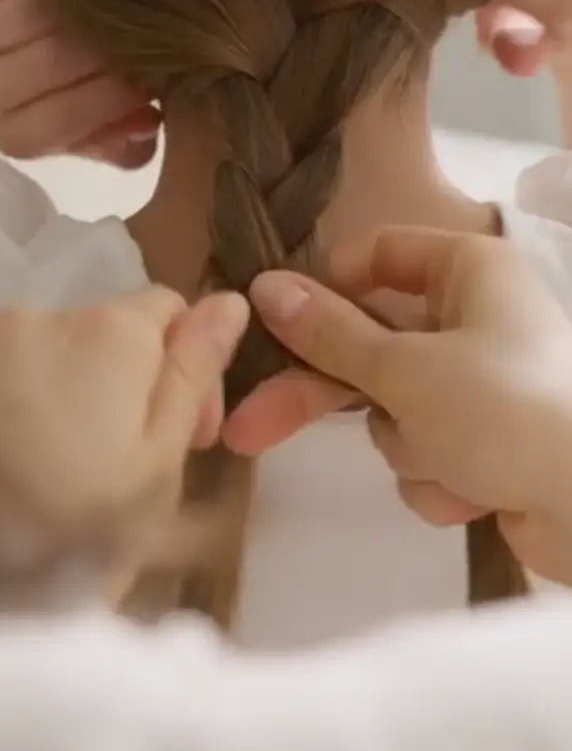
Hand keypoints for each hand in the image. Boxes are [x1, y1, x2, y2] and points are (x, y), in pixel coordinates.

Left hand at [0, 0, 160, 166]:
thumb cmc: (37, 103)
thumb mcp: (76, 137)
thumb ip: (117, 142)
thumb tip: (151, 122)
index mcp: (15, 134)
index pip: (70, 115)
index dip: (118, 96)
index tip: (154, 80)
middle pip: (56, 58)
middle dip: (109, 46)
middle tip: (149, 36)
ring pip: (40, 10)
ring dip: (87, 5)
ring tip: (124, 6)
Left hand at [0, 286, 248, 560]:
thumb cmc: (75, 532)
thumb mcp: (158, 465)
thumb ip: (192, 376)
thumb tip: (229, 302)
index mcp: (110, 333)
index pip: (171, 308)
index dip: (191, 367)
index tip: (190, 439)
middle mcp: (43, 314)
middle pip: (110, 330)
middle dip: (129, 385)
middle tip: (126, 468)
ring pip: (55, 353)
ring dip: (74, 396)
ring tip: (64, 473)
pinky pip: (2, 373)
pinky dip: (21, 407)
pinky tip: (15, 467)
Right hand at [227, 228, 571, 584]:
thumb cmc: (504, 412)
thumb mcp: (404, 369)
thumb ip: (328, 334)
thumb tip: (263, 287)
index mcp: (470, 272)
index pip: (377, 257)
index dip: (322, 288)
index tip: (269, 321)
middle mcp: (478, 319)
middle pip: (371, 347)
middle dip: (322, 398)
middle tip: (247, 430)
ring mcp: (483, 387)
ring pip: (396, 412)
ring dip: (410, 447)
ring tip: (451, 464)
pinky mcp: (489, 446)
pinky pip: (429, 454)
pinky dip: (442, 479)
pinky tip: (477, 493)